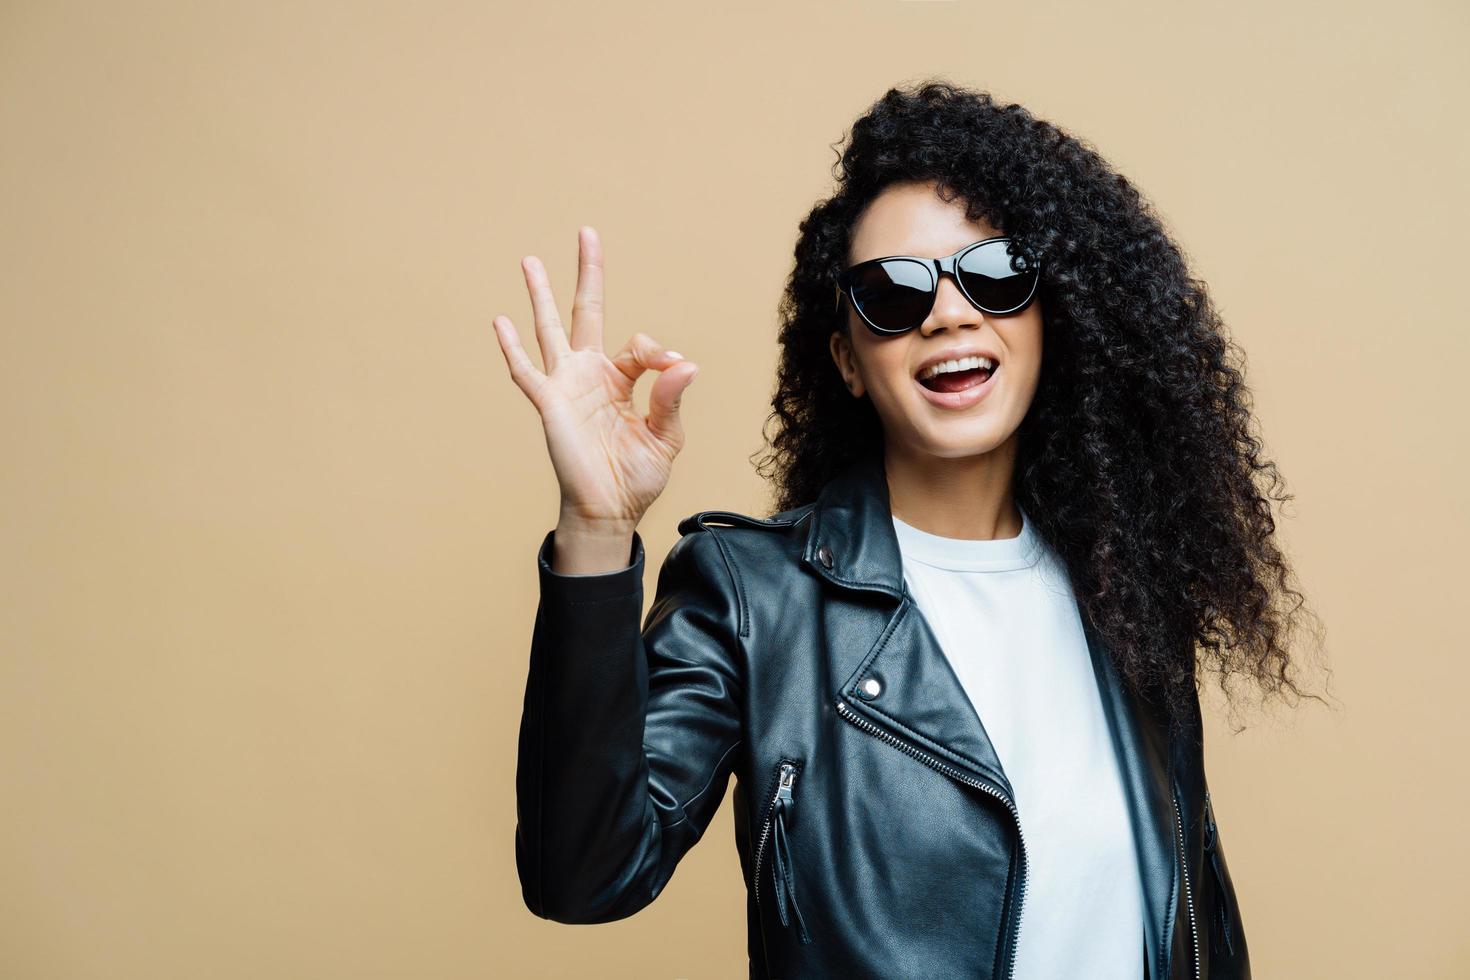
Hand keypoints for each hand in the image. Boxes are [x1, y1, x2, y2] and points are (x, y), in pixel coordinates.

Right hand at [493, 226, 698, 532]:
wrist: (609, 509)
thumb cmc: (637, 475)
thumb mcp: (666, 436)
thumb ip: (672, 399)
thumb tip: (686, 363)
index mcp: (623, 379)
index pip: (640, 344)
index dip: (659, 350)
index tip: (674, 368)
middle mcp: (591, 374)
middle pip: (588, 312)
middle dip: (588, 273)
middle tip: (586, 233)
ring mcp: (566, 386)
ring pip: (552, 330)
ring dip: (542, 295)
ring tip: (530, 260)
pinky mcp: (549, 404)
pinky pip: (526, 372)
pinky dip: (513, 348)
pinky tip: (501, 322)